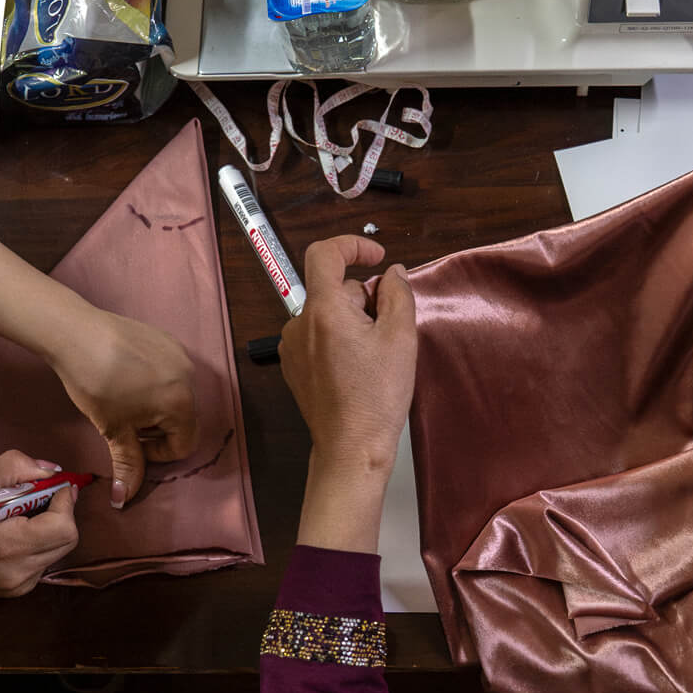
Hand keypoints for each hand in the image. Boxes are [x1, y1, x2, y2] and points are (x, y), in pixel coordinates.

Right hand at [0, 450, 79, 601]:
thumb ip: (13, 468)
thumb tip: (50, 471)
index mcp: (6, 545)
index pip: (62, 526)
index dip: (64, 500)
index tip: (54, 485)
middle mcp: (19, 571)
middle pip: (68, 539)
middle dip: (62, 512)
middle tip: (40, 496)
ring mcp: (21, 584)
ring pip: (59, 549)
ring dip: (51, 526)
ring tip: (22, 514)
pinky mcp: (19, 590)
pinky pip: (45, 560)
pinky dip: (39, 542)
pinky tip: (15, 534)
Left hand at [52, 309, 199, 507]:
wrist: (75, 333)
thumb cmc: (95, 383)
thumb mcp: (112, 429)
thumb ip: (127, 464)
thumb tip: (124, 500)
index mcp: (182, 404)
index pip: (183, 445)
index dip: (155, 452)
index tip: (130, 441)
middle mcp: (189, 378)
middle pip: (184, 420)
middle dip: (157, 429)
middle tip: (126, 422)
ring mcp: (180, 355)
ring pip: (177, 395)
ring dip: (156, 406)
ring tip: (125, 399)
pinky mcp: (166, 339)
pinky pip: (169, 371)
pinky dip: (154, 382)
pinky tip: (126, 377)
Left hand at [281, 236, 414, 552]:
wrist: (350, 448)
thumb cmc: (378, 394)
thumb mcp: (400, 338)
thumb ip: (398, 294)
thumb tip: (392, 273)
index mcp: (323, 309)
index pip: (324, 252)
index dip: (353, 245)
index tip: (378, 257)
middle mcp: (299, 323)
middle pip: (333, 288)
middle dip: (364, 298)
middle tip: (390, 329)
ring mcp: (292, 347)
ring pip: (327, 314)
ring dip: (353, 320)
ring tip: (376, 354)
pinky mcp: (294, 367)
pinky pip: (318, 336)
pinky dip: (339, 339)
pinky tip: (358, 368)